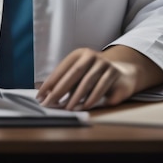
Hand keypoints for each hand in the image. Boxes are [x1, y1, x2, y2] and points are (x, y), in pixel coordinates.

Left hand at [36, 45, 162, 110]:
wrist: (123, 73)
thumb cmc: (95, 76)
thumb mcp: (80, 76)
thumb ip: (65, 83)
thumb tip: (44, 93)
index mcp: (79, 54)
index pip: (62, 68)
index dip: (50, 82)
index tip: (40, 95)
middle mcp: (91, 56)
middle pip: (73, 73)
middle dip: (60, 90)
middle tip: (49, 103)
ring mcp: (103, 63)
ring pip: (87, 80)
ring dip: (76, 96)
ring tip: (67, 108)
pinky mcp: (113, 73)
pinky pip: (101, 86)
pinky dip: (92, 97)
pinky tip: (85, 106)